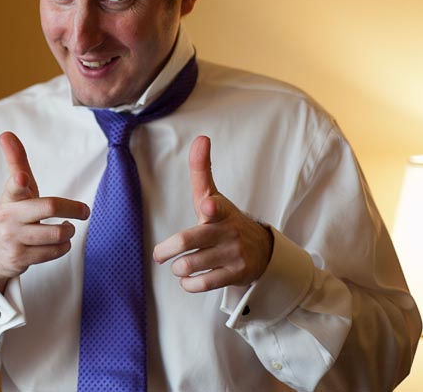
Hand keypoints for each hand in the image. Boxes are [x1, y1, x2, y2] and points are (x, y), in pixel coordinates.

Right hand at [0, 132, 89, 291]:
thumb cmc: (12, 214)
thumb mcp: (14, 189)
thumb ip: (16, 161)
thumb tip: (6, 133)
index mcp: (10, 197)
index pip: (13, 186)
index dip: (19, 182)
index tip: (22, 178)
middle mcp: (9, 217)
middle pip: (49, 207)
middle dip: (73, 209)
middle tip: (84, 211)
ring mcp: (14, 239)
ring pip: (56, 234)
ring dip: (69, 232)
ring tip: (67, 229)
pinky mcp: (20, 259)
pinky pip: (53, 252)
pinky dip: (63, 247)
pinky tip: (59, 243)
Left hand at [152, 136, 273, 292]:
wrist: (263, 250)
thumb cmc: (225, 221)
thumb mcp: (214, 196)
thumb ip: (202, 170)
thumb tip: (201, 138)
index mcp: (220, 211)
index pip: (216, 206)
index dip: (211, 206)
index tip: (207, 206)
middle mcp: (227, 232)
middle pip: (189, 241)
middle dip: (167, 250)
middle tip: (159, 255)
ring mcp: (232, 255)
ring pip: (191, 265)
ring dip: (178, 268)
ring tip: (179, 265)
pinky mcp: (235, 275)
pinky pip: (202, 284)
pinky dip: (189, 283)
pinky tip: (189, 278)